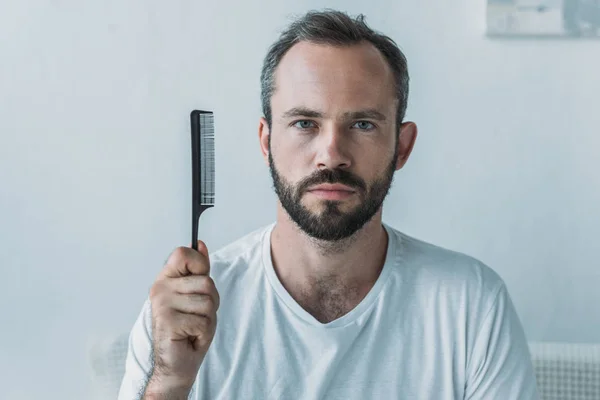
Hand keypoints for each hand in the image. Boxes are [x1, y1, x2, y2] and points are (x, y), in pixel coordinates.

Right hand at [147, 240, 219, 391]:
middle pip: (205, 281)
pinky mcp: (168, 321)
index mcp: (165, 279)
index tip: (198, 279)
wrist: (177, 363)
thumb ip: (198, 270)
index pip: (183, 253)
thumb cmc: (188, 330)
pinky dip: (204, 332)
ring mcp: (162, 305)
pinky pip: (204, 320)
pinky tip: (190, 337)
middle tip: (197, 316)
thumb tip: (200, 244)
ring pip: (208, 302)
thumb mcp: (197, 295)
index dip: (200, 264)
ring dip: (208, 319)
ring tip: (193, 327)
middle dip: (211, 302)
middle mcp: (160, 289)